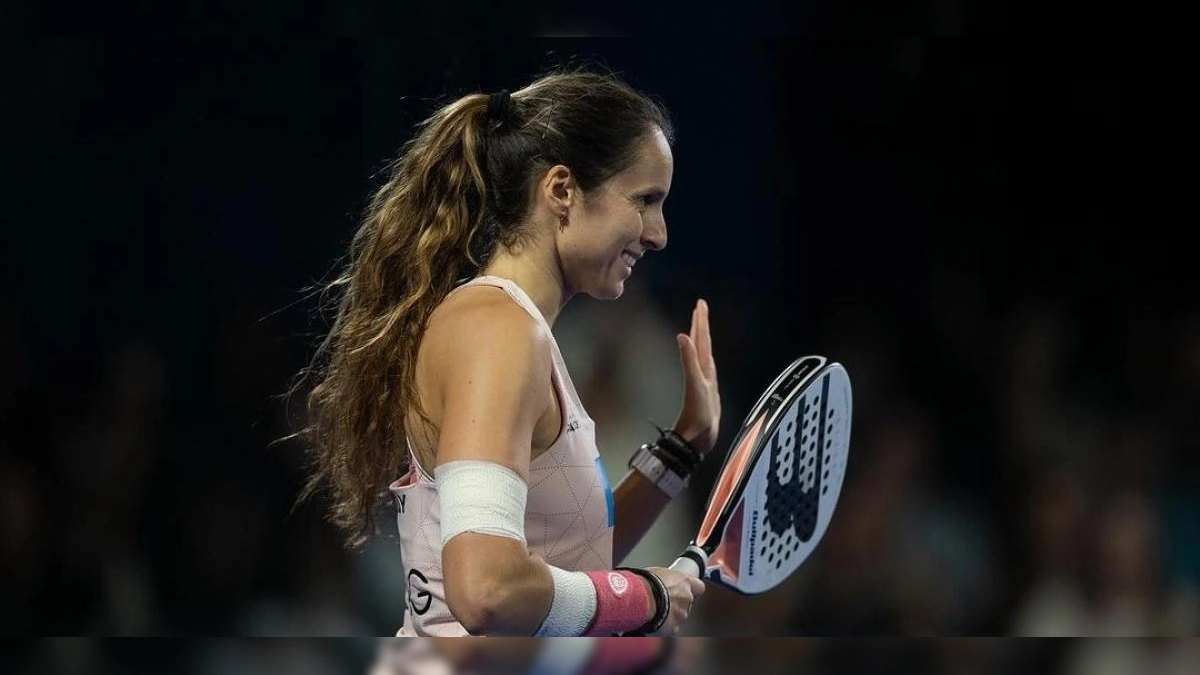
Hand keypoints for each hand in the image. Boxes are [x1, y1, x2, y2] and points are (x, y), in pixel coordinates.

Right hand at [644, 566, 705, 635]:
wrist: (640, 599)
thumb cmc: (646, 583)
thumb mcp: (657, 572)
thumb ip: (666, 579)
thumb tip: (661, 580)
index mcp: (685, 582)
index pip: (699, 587)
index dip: (692, 589)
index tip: (685, 590)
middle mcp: (687, 598)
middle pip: (687, 603)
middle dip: (677, 603)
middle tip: (663, 601)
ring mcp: (682, 614)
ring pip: (679, 616)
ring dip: (670, 615)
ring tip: (655, 611)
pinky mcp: (673, 628)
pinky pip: (670, 628)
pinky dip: (663, 626)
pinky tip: (653, 621)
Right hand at [672, 299, 720, 453]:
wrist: (702, 440)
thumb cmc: (700, 415)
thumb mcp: (695, 386)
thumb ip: (688, 361)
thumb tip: (682, 336)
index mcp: (705, 369)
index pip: (703, 340)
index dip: (701, 322)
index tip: (700, 304)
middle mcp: (706, 373)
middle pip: (704, 343)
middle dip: (701, 325)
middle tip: (699, 307)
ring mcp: (704, 382)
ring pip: (702, 353)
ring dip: (699, 338)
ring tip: (696, 326)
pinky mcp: (699, 391)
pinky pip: (698, 365)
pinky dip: (695, 355)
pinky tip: (695, 358)